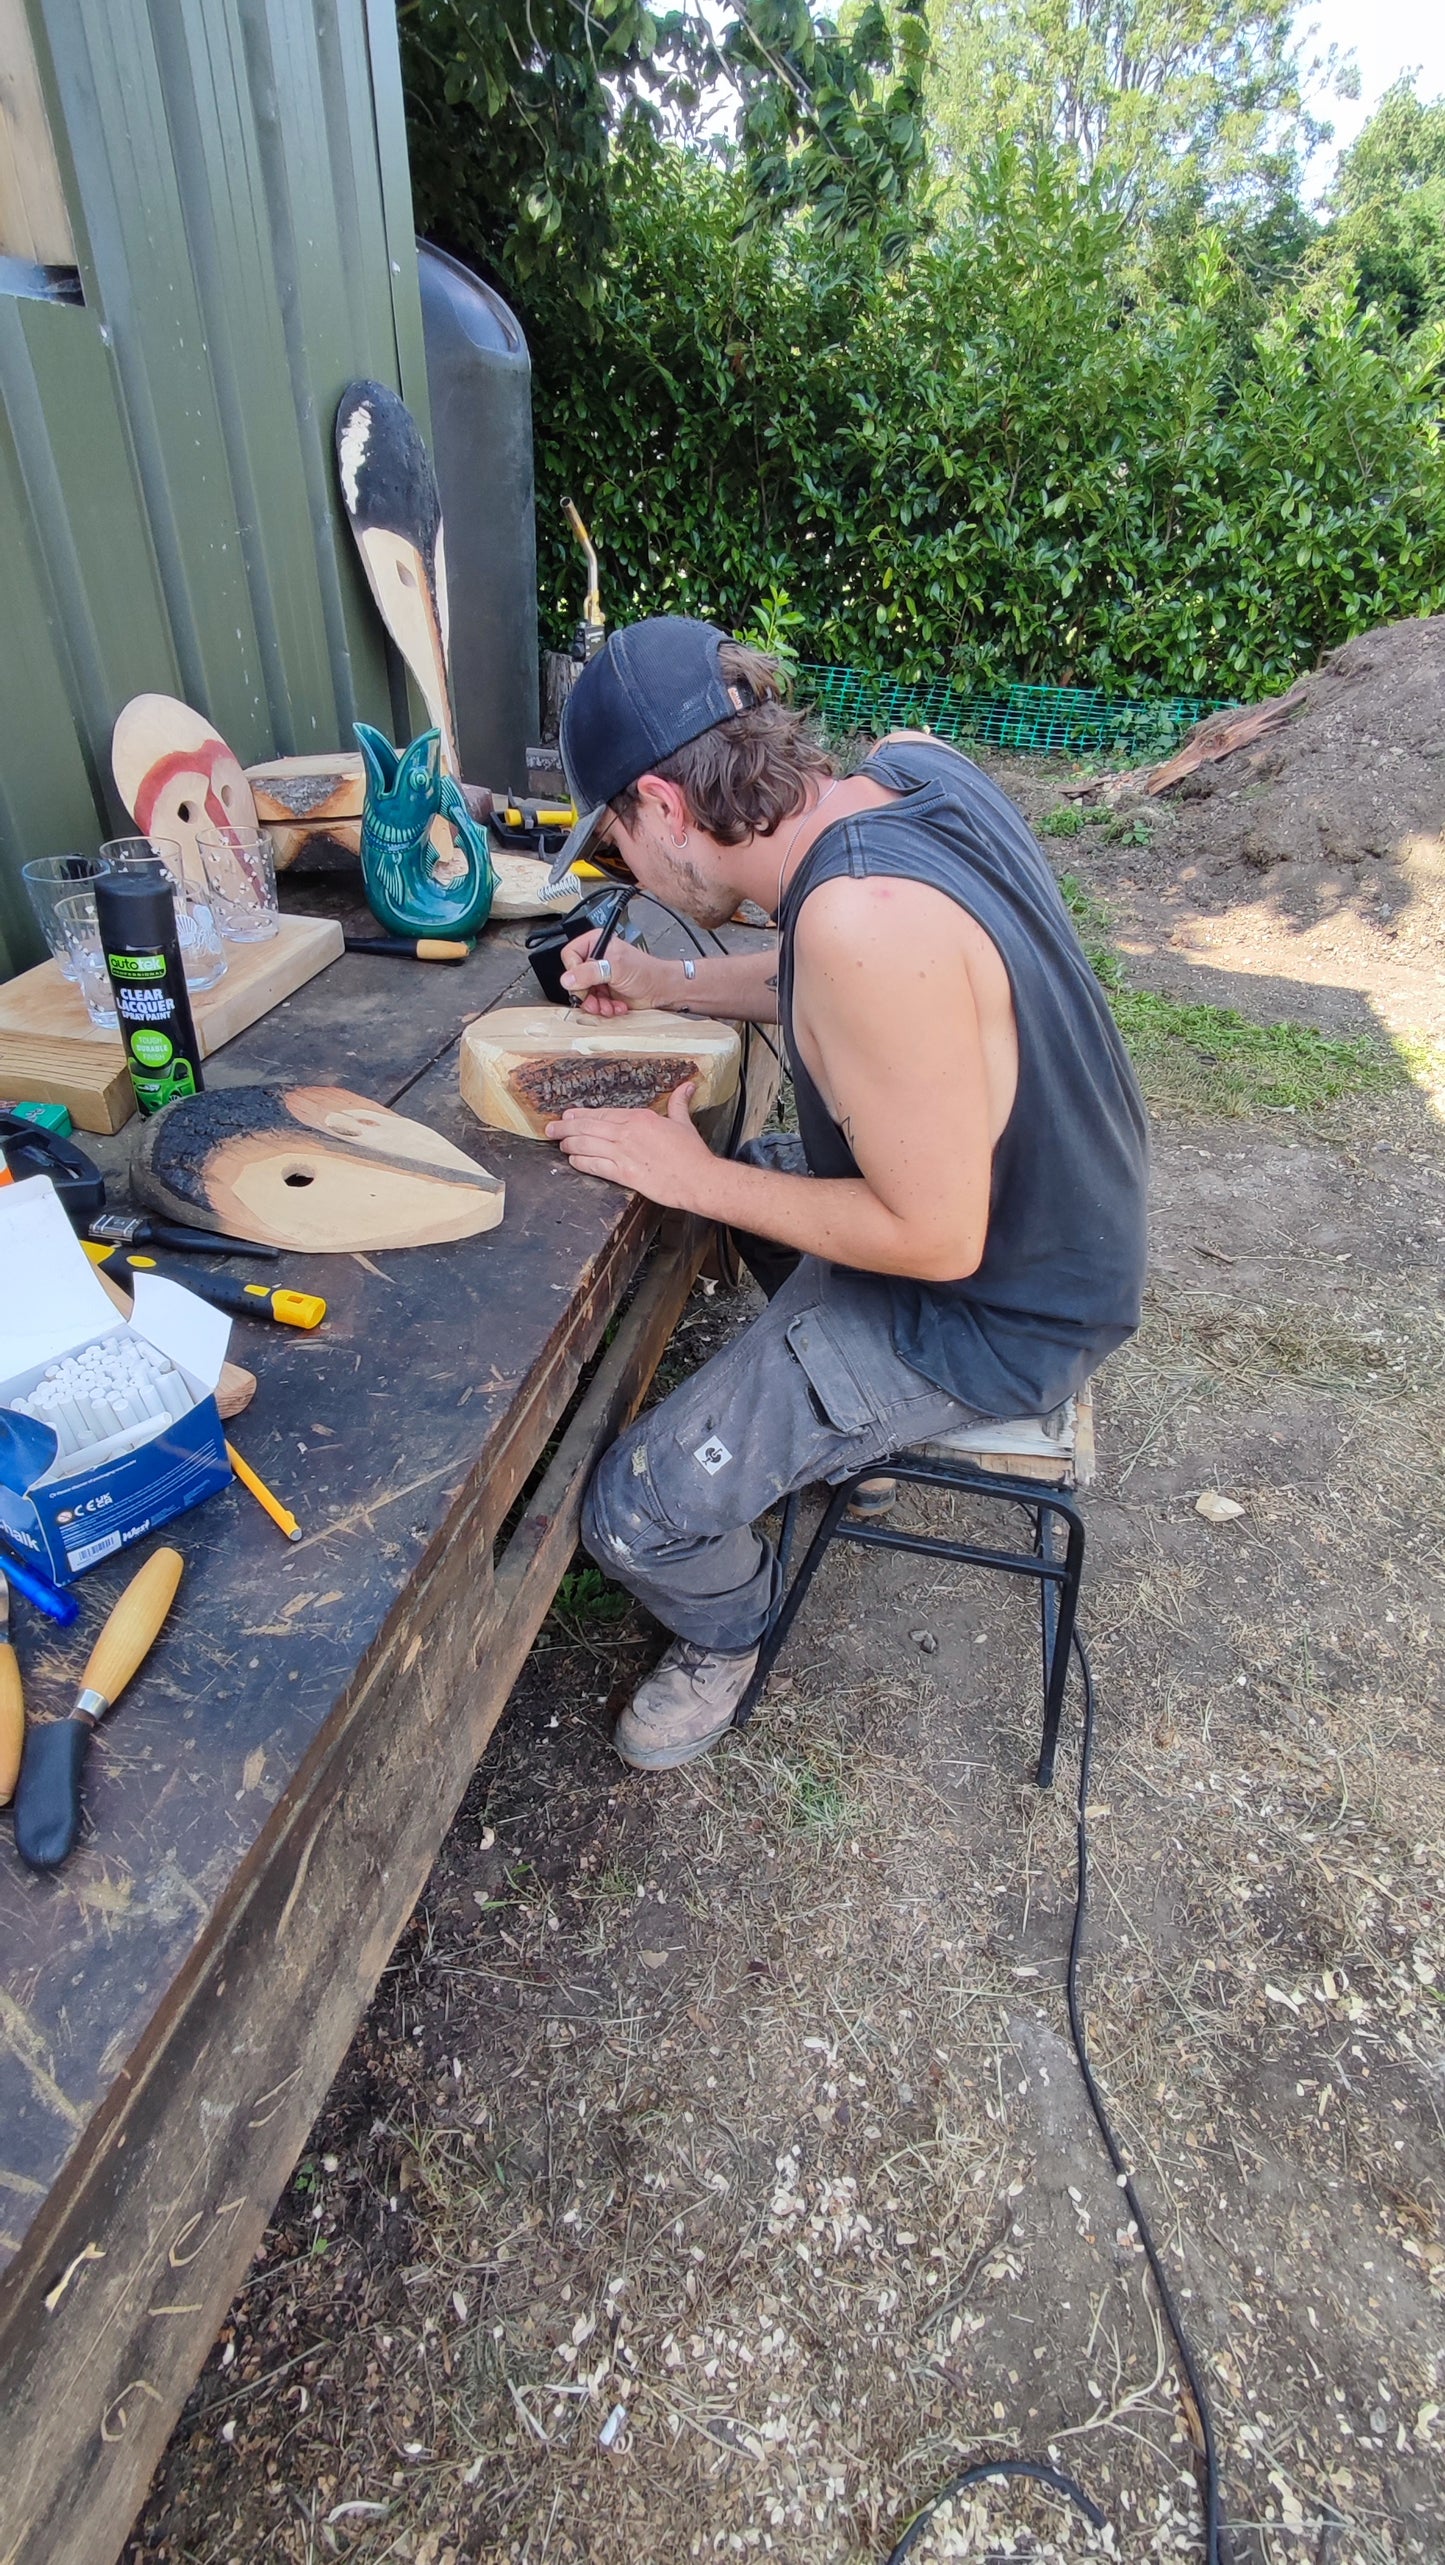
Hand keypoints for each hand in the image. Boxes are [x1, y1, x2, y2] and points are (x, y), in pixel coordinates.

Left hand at [546, 1081, 715, 1206]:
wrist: (698, 1178)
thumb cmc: (692, 1154)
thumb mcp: (683, 1123)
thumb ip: (679, 1103)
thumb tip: (687, 1086)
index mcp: (639, 1118)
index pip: (602, 1113)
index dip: (582, 1115)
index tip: (569, 1115)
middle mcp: (627, 1133)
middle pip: (588, 1127)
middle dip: (565, 1127)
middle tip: (551, 1128)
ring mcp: (624, 1153)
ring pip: (586, 1144)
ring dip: (569, 1143)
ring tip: (559, 1143)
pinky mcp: (624, 1173)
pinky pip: (595, 1165)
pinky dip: (581, 1162)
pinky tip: (573, 1160)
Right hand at [560, 929, 666, 1016]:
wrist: (661, 990)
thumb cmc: (646, 972)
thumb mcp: (616, 968)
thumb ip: (590, 972)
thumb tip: (568, 979)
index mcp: (596, 943)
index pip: (569, 956)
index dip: (574, 971)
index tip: (583, 981)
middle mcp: (596, 960)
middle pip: (574, 979)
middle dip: (586, 993)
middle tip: (595, 999)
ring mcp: (599, 977)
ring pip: (582, 994)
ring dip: (596, 1004)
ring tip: (608, 1005)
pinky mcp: (604, 992)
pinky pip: (593, 1003)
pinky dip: (603, 1008)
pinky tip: (615, 1006)